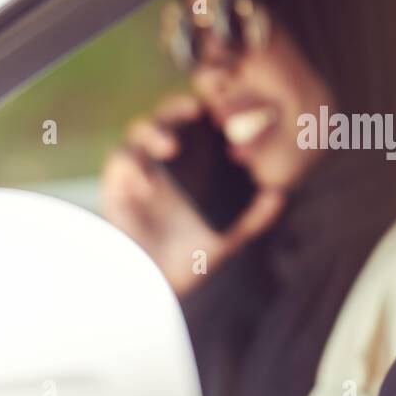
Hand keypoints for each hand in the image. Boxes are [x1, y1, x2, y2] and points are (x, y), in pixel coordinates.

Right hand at [99, 94, 283, 296]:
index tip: (220, 107)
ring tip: (170, 148)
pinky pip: (118, 162)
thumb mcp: (226, 239)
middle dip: (176, 109)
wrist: (154, 288)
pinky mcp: (116, 187)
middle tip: (195, 110)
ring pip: (138, 133)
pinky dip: (131, 165)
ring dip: (153, 133)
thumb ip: (252, 217)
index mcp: (188, 167)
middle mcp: (161, 163)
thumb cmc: (187, 260)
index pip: (194, 126)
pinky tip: (147, 182)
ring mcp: (137, 172)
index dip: (204, 109)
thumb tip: (280, 194)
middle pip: (165, 119)